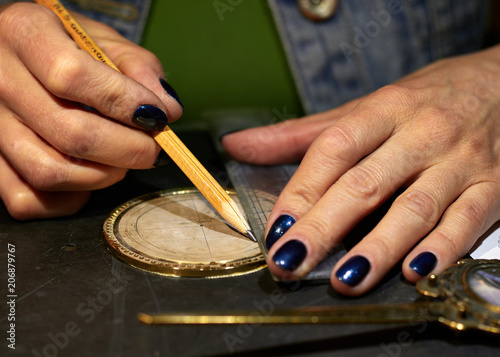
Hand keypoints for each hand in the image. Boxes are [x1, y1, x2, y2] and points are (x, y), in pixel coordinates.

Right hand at [0, 3, 182, 218]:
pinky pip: (26, 199)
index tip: (157, 116)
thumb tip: (169, 109)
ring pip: (50, 171)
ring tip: (121, 161)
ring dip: (102, 176)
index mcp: (25, 33)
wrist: (17, 54)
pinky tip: (88, 176)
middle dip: (128, 149)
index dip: (125, 102)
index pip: (73, 76)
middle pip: (70, 133)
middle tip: (151, 148)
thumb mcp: (102, 39)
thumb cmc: (65, 46)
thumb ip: (138, 67)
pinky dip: (68, 199)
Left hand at [222, 45, 499, 295]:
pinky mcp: (494, 186)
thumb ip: (302, 133)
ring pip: (414, 207)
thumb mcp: (366, 107)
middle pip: (365, 183)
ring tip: (345, 279)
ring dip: (378, 247)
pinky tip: (413, 272)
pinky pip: (466, 221)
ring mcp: (459, 162)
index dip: (302, 189)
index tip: (277, 227)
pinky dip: (440, 249)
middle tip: (291, 261)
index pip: (333, 148)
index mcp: (384, 110)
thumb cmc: (427, 99)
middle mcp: (420, 134)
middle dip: (324, 226)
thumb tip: (239, 144)